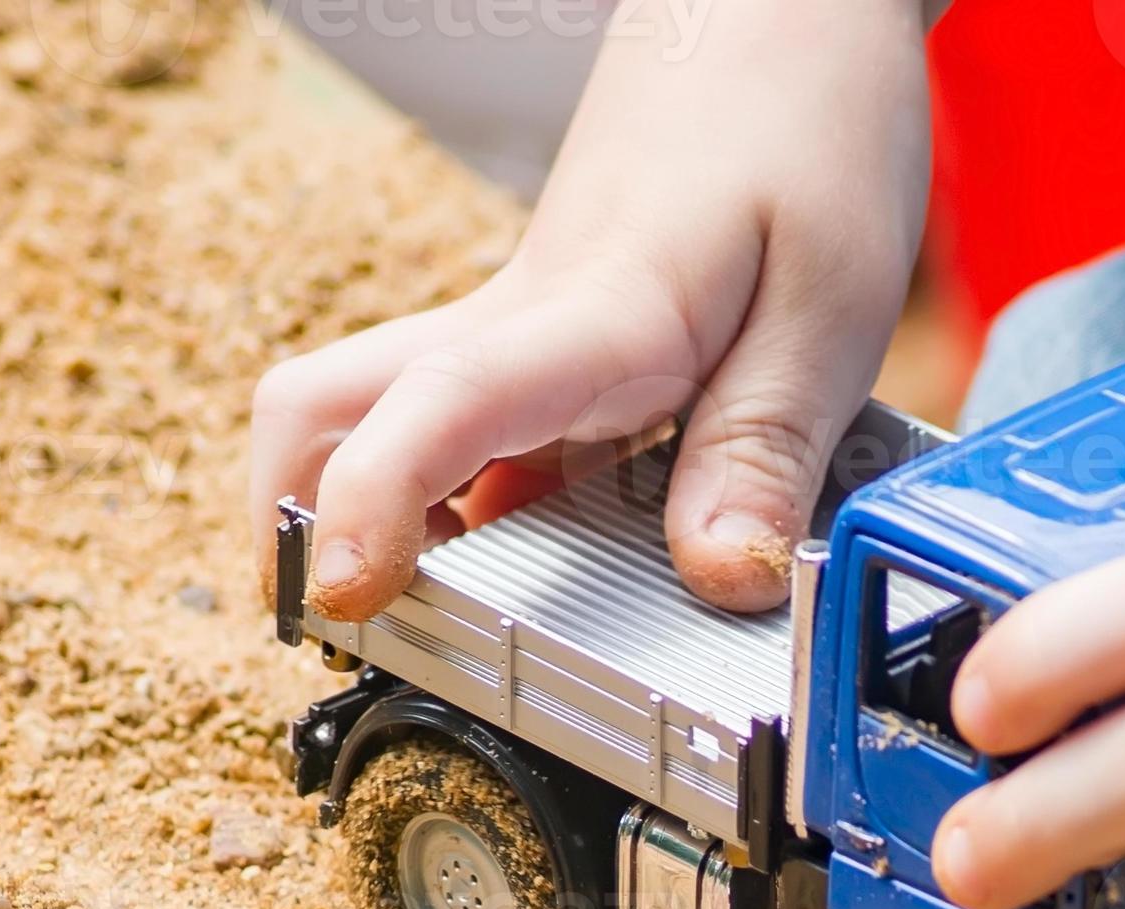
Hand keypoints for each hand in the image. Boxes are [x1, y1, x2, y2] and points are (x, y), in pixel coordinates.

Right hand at [249, 0, 930, 619]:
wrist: (780, 19)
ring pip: (370, 424)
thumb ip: (766, 448)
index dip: (372, 506)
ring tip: (441, 623)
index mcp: (588, 315)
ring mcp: (513, 339)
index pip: (438, 404)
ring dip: (367, 522)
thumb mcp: (829, 302)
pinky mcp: (539, 351)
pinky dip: (455, 506)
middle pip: (320, 413)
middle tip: (350, 630)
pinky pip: (456, 436)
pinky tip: (538, 563)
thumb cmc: (803, 129)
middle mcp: (515, 328)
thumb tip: (719, 581)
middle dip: (295, 529)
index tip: (349, 594)